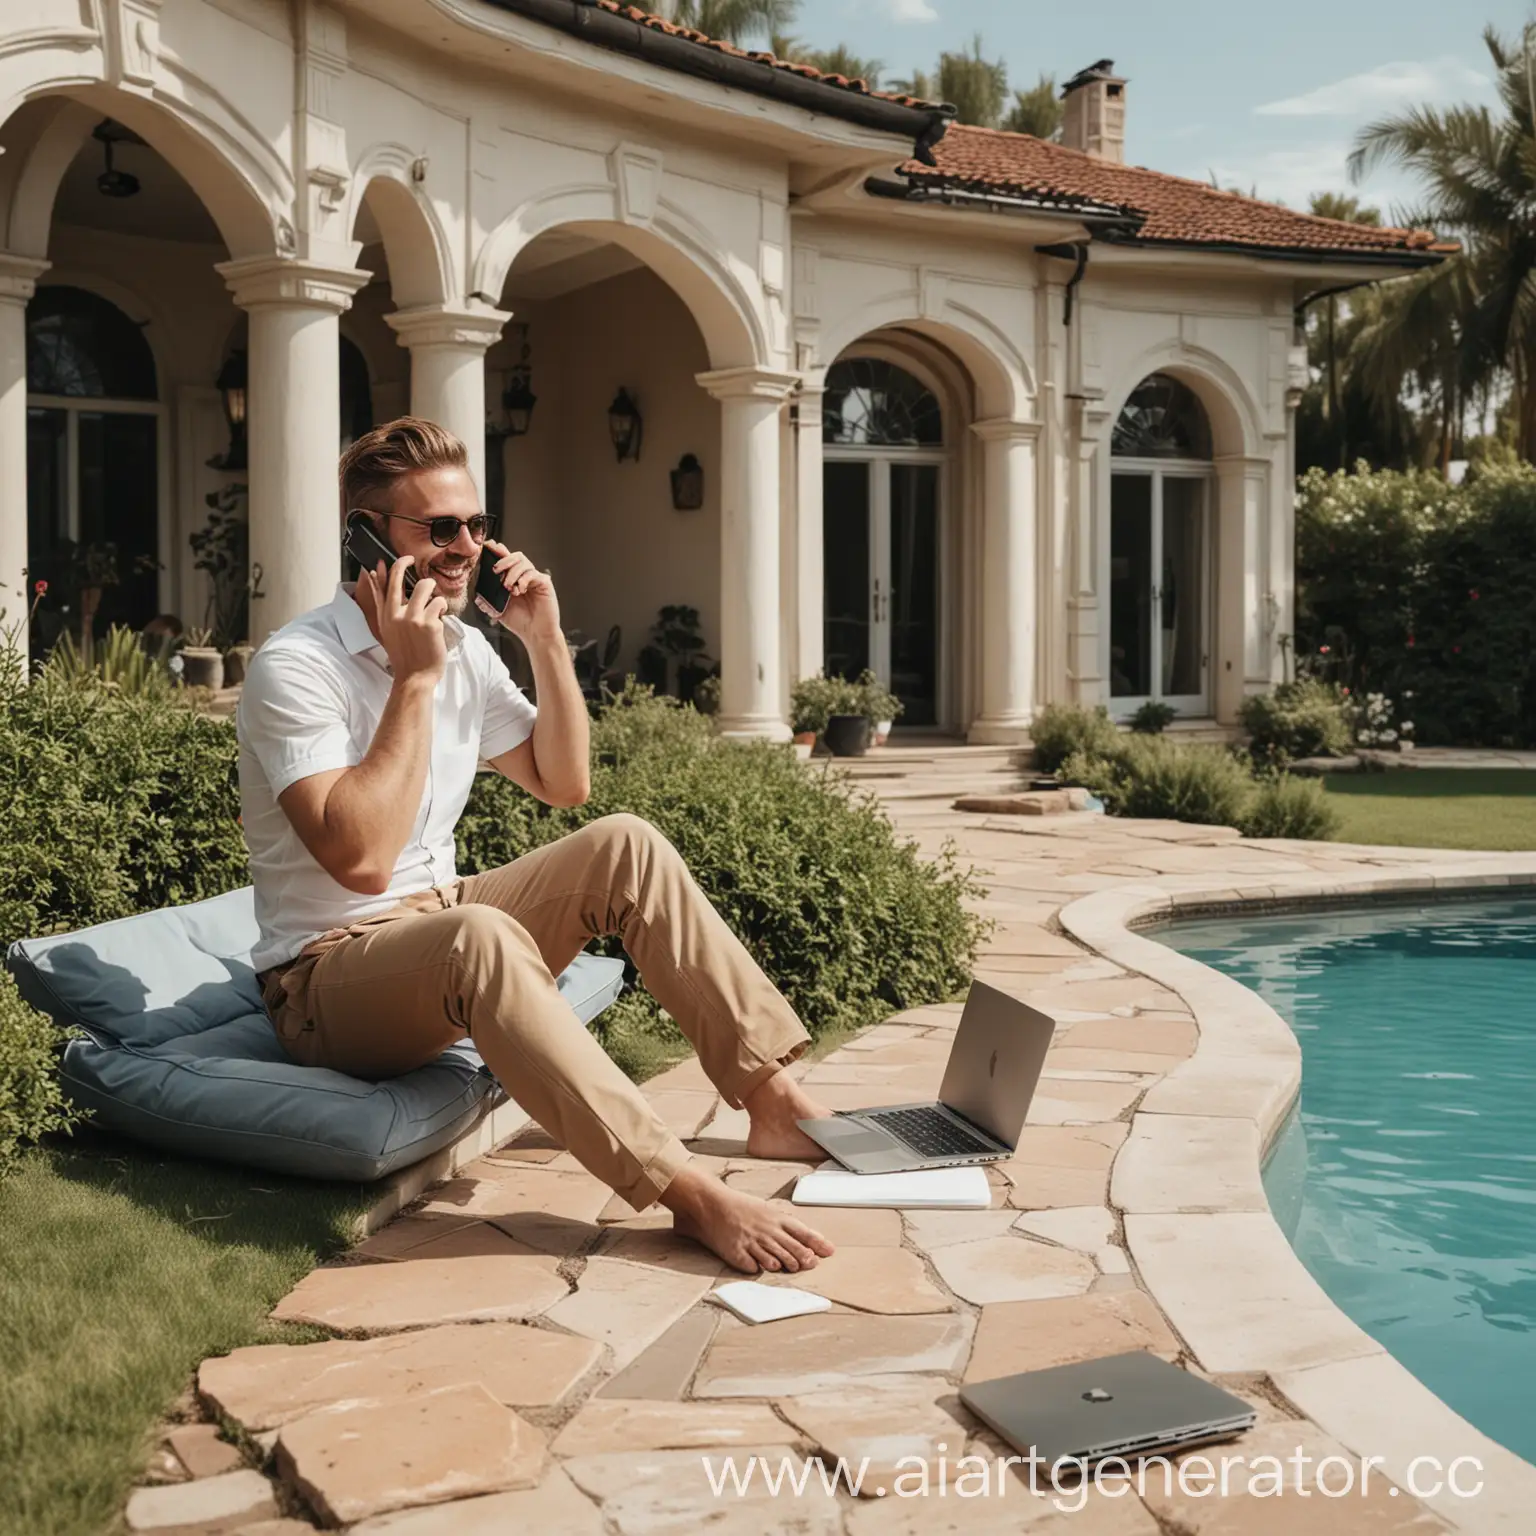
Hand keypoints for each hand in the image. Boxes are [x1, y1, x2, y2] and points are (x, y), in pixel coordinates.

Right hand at [363, 555, 446, 683]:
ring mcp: (413, 617)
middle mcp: (396, 614)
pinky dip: (442, 610)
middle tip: (412, 559)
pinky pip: (439, 603)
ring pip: (425, 585)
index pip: (379, 586)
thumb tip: (376, 586)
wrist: (415, 676)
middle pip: (397, 576)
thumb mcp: (387, 631)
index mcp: (385, 616)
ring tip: (434, 605)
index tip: (382, 561)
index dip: (381, 571)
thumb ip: (384, 608)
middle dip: (404, 562)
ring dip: (432, 591)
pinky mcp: (430, 622)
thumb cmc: (404, 655)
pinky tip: (439, 623)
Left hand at [477, 539, 560, 639]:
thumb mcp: (499, 611)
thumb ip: (489, 602)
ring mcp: (535, 579)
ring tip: (508, 587)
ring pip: (523, 562)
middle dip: (503, 559)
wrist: (536, 634)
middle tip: (496, 570)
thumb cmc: (520, 622)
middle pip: (515, 556)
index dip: (497, 551)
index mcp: (513, 579)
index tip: (487, 546)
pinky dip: (523, 579)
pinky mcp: (544, 583)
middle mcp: (524, 577)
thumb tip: (477, 598)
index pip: (506, 560)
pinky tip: (519, 589)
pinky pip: (533, 574)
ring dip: (512, 572)